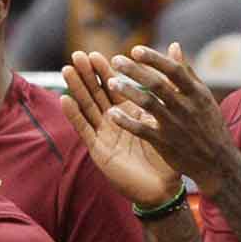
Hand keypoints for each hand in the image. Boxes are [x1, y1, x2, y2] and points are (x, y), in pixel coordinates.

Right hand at [62, 50, 180, 208]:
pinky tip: (65, 99)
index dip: (103, 71)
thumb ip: (169, 86)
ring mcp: (104, 135)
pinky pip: (86, 129)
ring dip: (76, 89)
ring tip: (67, 70)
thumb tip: (175, 57)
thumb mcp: (171, 117)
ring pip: (88, 107)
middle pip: (97, 93)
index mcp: (130, 113)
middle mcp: (114, 122)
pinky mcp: (99, 149)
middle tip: (77, 55)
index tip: (95, 54)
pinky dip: (75, 115)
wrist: (163, 188)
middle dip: (87, 75)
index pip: (113, 87)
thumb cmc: (168, 156)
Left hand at [105, 43, 237, 193]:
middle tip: (115, 60)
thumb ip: (186, 72)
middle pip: (157, 84)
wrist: (218, 163)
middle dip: (135, 70)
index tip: (135, 50)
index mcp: (196, 93)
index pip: (173, 70)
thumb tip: (173, 45)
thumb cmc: (209, 126)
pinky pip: (141, 129)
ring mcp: (174, 125)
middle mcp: (185, 106)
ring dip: (128, 91)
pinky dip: (126, 121)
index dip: (154, 59)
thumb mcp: (203, 97)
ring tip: (110, 82)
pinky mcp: (164, 143)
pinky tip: (112, 113)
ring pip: (148, 104)